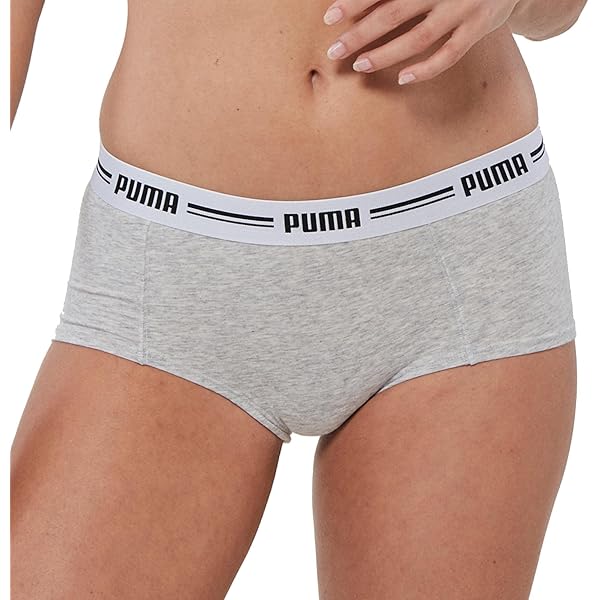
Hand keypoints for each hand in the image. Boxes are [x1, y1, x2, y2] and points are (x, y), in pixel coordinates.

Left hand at [322, 0, 520, 83]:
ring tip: (360, 64)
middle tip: (335, 50)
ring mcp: (464, 8)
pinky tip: (402, 78)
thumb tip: (364, 1)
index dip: (356, 2)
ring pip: (419, 37)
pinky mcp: (479, 28)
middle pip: (395, 13)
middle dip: (361, 33)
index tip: (329, 16)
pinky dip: (425, 69)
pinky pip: (450, 55)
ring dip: (386, 54)